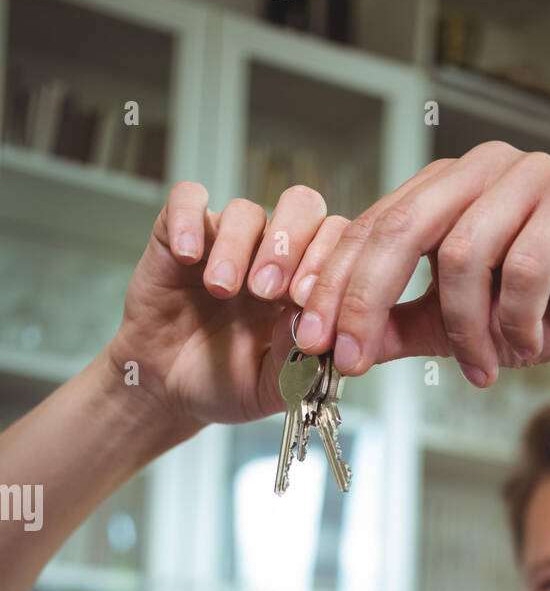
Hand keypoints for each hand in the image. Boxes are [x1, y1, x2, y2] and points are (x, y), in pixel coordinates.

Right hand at [107, 181, 348, 428]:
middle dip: (289, 245)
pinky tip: (187, 255)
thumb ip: (298, 362)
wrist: (170, 390)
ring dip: (238, 245)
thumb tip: (311, 324)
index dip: (328, 262)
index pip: (337, 245)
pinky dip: (188, 219)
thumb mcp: (272, 388)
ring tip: (221, 289)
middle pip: (302, 207)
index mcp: (307, 286)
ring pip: (246, 211)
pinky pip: (187, 200)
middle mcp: (274, 255)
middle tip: (265, 291)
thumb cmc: (228, 385)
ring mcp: (229, 240)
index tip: (303, 301)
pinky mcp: (180, 234)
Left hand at [290, 143, 549, 386]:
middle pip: (401, 229)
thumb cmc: (535, 315)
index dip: (334, 285)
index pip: (371, 228)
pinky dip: (515, 320)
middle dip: (368, 301)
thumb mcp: (448, 327)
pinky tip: (524, 345)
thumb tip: (328, 342)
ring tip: (483, 368)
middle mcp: (481, 168)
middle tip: (354, 362)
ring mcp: (531, 174)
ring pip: (463, 254)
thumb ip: (394, 326)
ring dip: (466, 329)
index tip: (310, 342)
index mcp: (443, 187)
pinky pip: (524, 266)